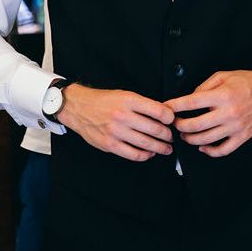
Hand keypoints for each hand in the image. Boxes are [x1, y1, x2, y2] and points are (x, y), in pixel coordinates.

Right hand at [57, 84, 173, 161]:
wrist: (79, 108)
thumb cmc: (103, 101)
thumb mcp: (123, 94)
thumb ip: (142, 104)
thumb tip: (163, 114)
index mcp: (128, 100)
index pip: (158, 111)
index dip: (169, 118)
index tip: (172, 121)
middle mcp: (123, 115)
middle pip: (155, 129)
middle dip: (167, 135)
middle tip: (171, 137)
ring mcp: (116, 131)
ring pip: (146, 144)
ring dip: (160, 148)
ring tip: (166, 148)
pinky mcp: (110, 145)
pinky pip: (133, 154)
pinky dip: (145, 155)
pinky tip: (149, 153)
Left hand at [165, 70, 251, 157]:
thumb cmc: (247, 82)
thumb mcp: (223, 76)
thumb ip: (204, 87)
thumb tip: (190, 98)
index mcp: (222, 95)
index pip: (192, 102)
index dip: (175, 106)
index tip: (166, 108)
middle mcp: (228, 113)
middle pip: (195, 125)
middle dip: (179, 125)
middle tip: (174, 123)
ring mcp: (235, 127)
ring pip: (206, 139)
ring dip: (190, 139)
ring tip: (185, 134)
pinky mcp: (242, 137)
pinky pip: (223, 150)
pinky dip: (209, 151)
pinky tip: (202, 146)